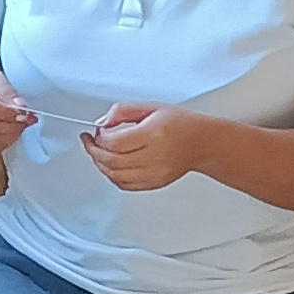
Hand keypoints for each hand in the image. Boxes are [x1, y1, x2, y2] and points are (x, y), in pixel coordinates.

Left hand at [82, 104, 205, 191]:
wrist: (202, 143)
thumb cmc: (180, 124)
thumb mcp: (151, 107)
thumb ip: (123, 111)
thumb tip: (103, 121)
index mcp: (154, 134)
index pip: (114, 143)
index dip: (99, 137)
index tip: (97, 131)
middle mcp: (154, 156)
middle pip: (111, 161)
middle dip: (94, 151)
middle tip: (91, 142)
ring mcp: (154, 173)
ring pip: (114, 175)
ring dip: (100, 164)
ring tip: (98, 153)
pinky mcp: (154, 183)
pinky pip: (124, 185)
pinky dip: (112, 176)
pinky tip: (110, 165)